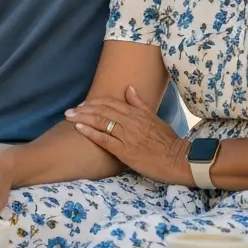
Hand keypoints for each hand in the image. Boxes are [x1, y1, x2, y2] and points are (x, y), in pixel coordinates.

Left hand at [67, 86, 189, 185]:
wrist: (178, 160)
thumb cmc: (168, 141)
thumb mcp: (155, 118)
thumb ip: (140, 104)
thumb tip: (128, 88)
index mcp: (138, 113)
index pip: (111, 102)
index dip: (95, 101)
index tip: (83, 104)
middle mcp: (131, 121)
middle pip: (102, 110)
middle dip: (83, 108)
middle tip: (70, 110)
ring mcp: (127, 136)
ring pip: (101, 122)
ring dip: (82, 117)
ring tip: (69, 116)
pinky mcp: (125, 151)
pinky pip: (103, 139)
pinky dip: (90, 132)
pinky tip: (78, 128)